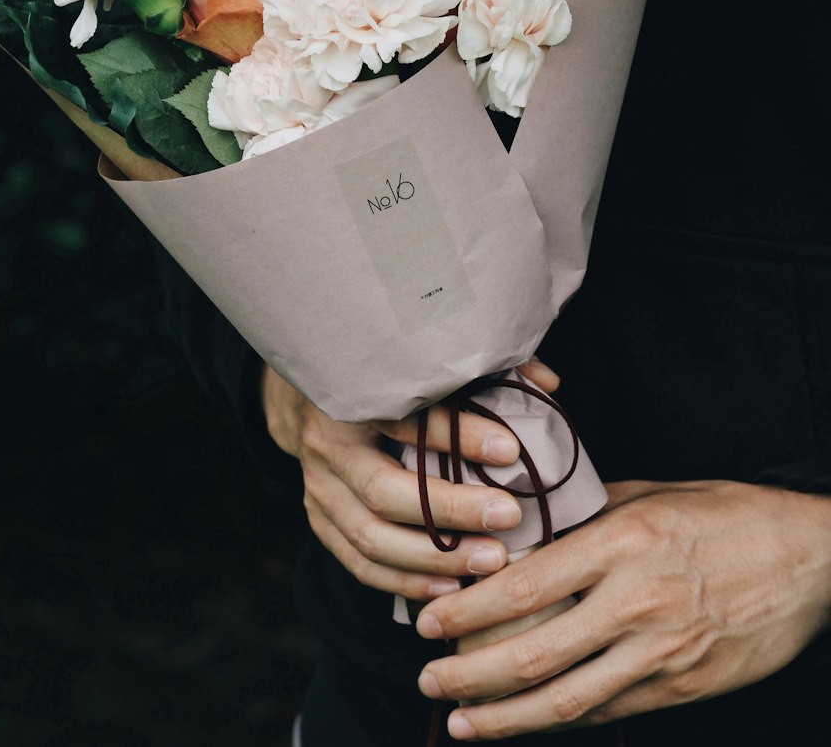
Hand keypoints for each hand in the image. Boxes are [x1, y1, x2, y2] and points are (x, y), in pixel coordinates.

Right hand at [261, 359, 560, 602]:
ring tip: (491, 559)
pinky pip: (361, 563)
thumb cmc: (385, 381)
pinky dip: (405, 580)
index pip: (408, 419)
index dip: (460, 435)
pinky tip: (451, 586)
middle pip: (387, 490)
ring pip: (373, 537)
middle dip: (452, 509)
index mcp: (354, 395)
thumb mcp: (423, 365)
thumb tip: (547, 383)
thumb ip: (484, 372)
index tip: (511, 451)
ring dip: (435, 556)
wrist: (314, 399)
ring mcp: (319, 489)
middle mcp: (330, 445)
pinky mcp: (321, 521)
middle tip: (509, 516)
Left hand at [414, 478, 830, 737]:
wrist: (810, 560)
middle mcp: (635, 603)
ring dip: (504, 716)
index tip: (427, 619)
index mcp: (622, 544)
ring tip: (462, 721)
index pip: (524, 586)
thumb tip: (527, 523)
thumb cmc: (728, 515)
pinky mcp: (682, 688)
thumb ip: (588, 514)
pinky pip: (609, 711)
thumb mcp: (652, 495)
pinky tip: (526, 724)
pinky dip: (560, 722)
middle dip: (469, 672)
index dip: (467, 610)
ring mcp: (660, 654)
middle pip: (534, 653)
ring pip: (566, 699)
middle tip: (427, 678)